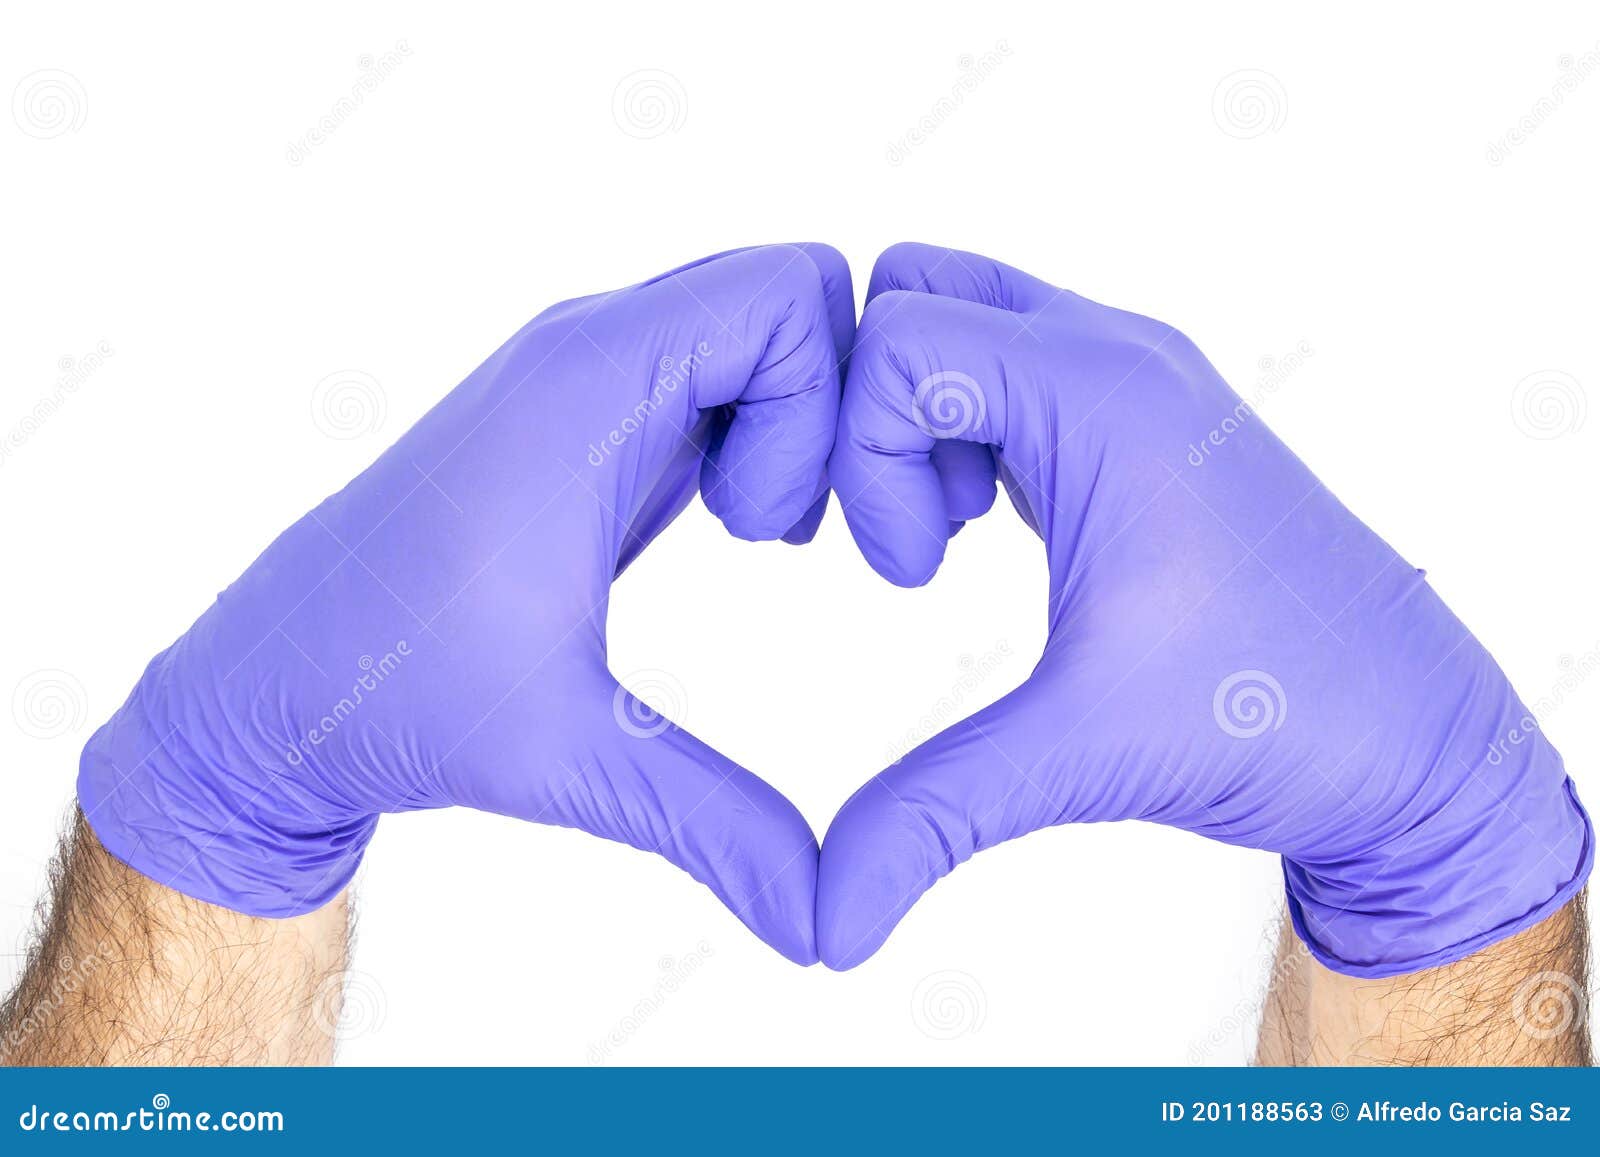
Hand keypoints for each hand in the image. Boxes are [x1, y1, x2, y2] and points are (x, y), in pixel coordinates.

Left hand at [78, 244, 853, 964]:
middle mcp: (588, 349)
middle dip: (831, 409)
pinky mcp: (592, 414)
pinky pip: (719, 371)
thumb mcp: (571, 763)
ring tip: (752, 532)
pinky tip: (729, 525)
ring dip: (794, 424)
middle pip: (791, 294)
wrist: (276, 686)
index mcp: (586, 385)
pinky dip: (758, 433)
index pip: (788, 294)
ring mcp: (589, 375)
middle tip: (782, 531)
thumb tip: (827, 930)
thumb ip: (715, 829)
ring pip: (758, 329)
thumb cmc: (393, 698)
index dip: (832, 407)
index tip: (778, 529)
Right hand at [818, 242, 1592, 974]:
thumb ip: (929, 819)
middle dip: (870, 410)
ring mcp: (1135, 378)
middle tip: (909, 533)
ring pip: (962, 314)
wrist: (1415, 737)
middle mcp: (1120, 357)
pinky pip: (1009, 362)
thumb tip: (822, 921)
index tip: (911, 571)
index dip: (859, 456)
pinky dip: (964, 425)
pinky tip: (989, 525)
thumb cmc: (1285, 720)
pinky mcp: (1137, 417)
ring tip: (949, 534)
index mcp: (1105, 396)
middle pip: (916, 290)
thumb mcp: (1084, 757)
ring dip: (919, 416)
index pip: (900, 340)